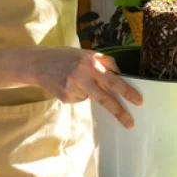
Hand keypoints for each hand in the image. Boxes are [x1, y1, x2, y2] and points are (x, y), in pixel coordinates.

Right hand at [0, 47, 142, 127]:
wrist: (38, 63)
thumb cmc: (66, 57)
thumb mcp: (86, 53)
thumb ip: (104, 61)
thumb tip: (120, 73)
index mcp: (90, 63)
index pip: (113, 80)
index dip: (126, 91)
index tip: (138, 101)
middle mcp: (82, 76)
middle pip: (104, 98)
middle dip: (118, 111)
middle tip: (130, 123)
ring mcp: (72, 88)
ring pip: (91, 98)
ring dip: (90, 93)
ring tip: (76, 80)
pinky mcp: (64, 97)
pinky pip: (80, 99)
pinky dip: (78, 94)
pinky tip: (68, 85)